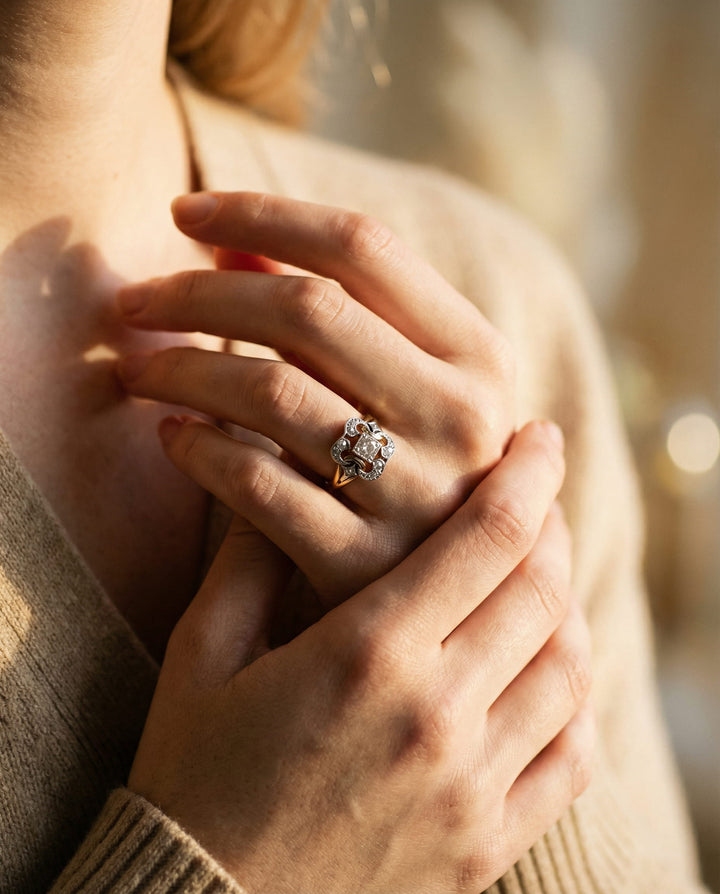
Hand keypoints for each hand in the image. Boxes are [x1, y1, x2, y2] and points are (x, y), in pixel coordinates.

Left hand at [115, 191, 515, 604]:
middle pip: (306, 310)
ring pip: (270, 391)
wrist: (465, 597)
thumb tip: (229, 244)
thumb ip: (339, 315)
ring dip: (181, 368)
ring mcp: (414, 492)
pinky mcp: (360, 563)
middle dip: (198, 292)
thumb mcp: (414, 387)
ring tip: (137, 369)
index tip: (182, 211)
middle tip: (133, 302)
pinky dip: (197, 451)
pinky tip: (171, 437)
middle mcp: (460, 415)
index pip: (363, 245)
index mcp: (481, 355)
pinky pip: (254, 485)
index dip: (263, 214)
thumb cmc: (423, 468)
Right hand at [128, 422, 593, 892]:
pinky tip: (547, 667)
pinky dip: (574, 695)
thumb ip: (251, 560)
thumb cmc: (193, 775)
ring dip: (565, 601)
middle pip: (541, 588)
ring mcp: (473, 788)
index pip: (488, 537)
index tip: (539, 437)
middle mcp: (439, 716)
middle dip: (550, 522)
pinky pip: (571, 755)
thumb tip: (280, 479)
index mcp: (369, 657)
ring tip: (538, 570)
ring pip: (569, 666)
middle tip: (535, 493)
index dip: (527, 473)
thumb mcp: (204, 655)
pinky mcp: (485, 843)